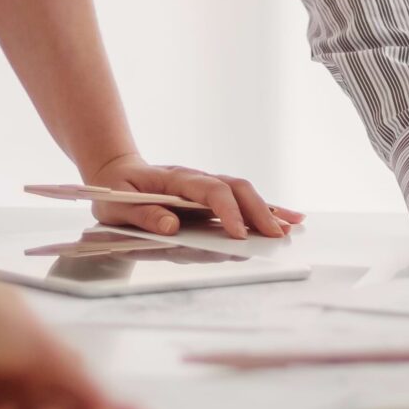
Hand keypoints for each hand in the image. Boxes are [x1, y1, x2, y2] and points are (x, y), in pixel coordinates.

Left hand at [85, 153, 300, 240]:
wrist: (115, 173)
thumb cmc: (114, 192)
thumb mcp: (115, 206)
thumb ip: (141, 215)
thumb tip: (170, 226)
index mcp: (175, 179)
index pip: (209, 190)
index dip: (227, 211)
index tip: (239, 234)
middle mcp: (196, 179)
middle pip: (235, 188)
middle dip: (258, 211)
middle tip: (276, 235)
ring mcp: (206, 186)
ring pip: (244, 193)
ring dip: (268, 209)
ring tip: (293, 226)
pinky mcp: (211, 197)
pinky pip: (241, 201)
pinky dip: (265, 209)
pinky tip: (286, 218)